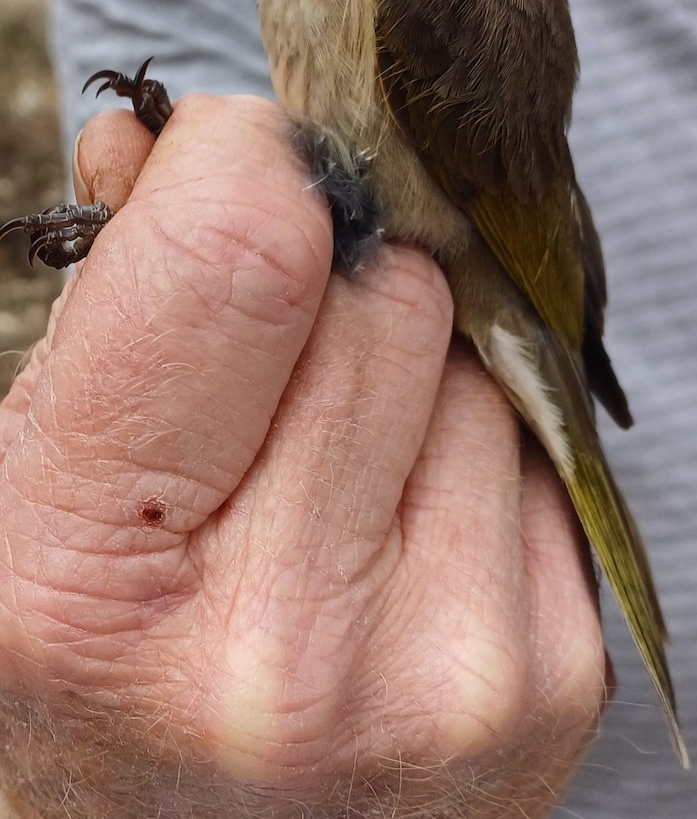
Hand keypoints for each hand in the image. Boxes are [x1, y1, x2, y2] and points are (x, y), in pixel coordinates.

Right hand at [0, 96, 606, 818]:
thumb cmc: (99, 670)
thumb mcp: (36, 489)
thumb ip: (110, 293)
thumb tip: (173, 138)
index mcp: (87, 581)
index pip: (241, 261)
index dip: (250, 161)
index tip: (237, 162)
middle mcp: (280, 646)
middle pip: (383, 292)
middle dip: (328, 268)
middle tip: (269, 345)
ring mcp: (437, 673)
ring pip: (472, 356)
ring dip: (402, 362)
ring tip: (325, 468)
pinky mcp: (544, 680)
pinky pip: (531, 443)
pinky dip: (462, 439)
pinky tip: (394, 521)